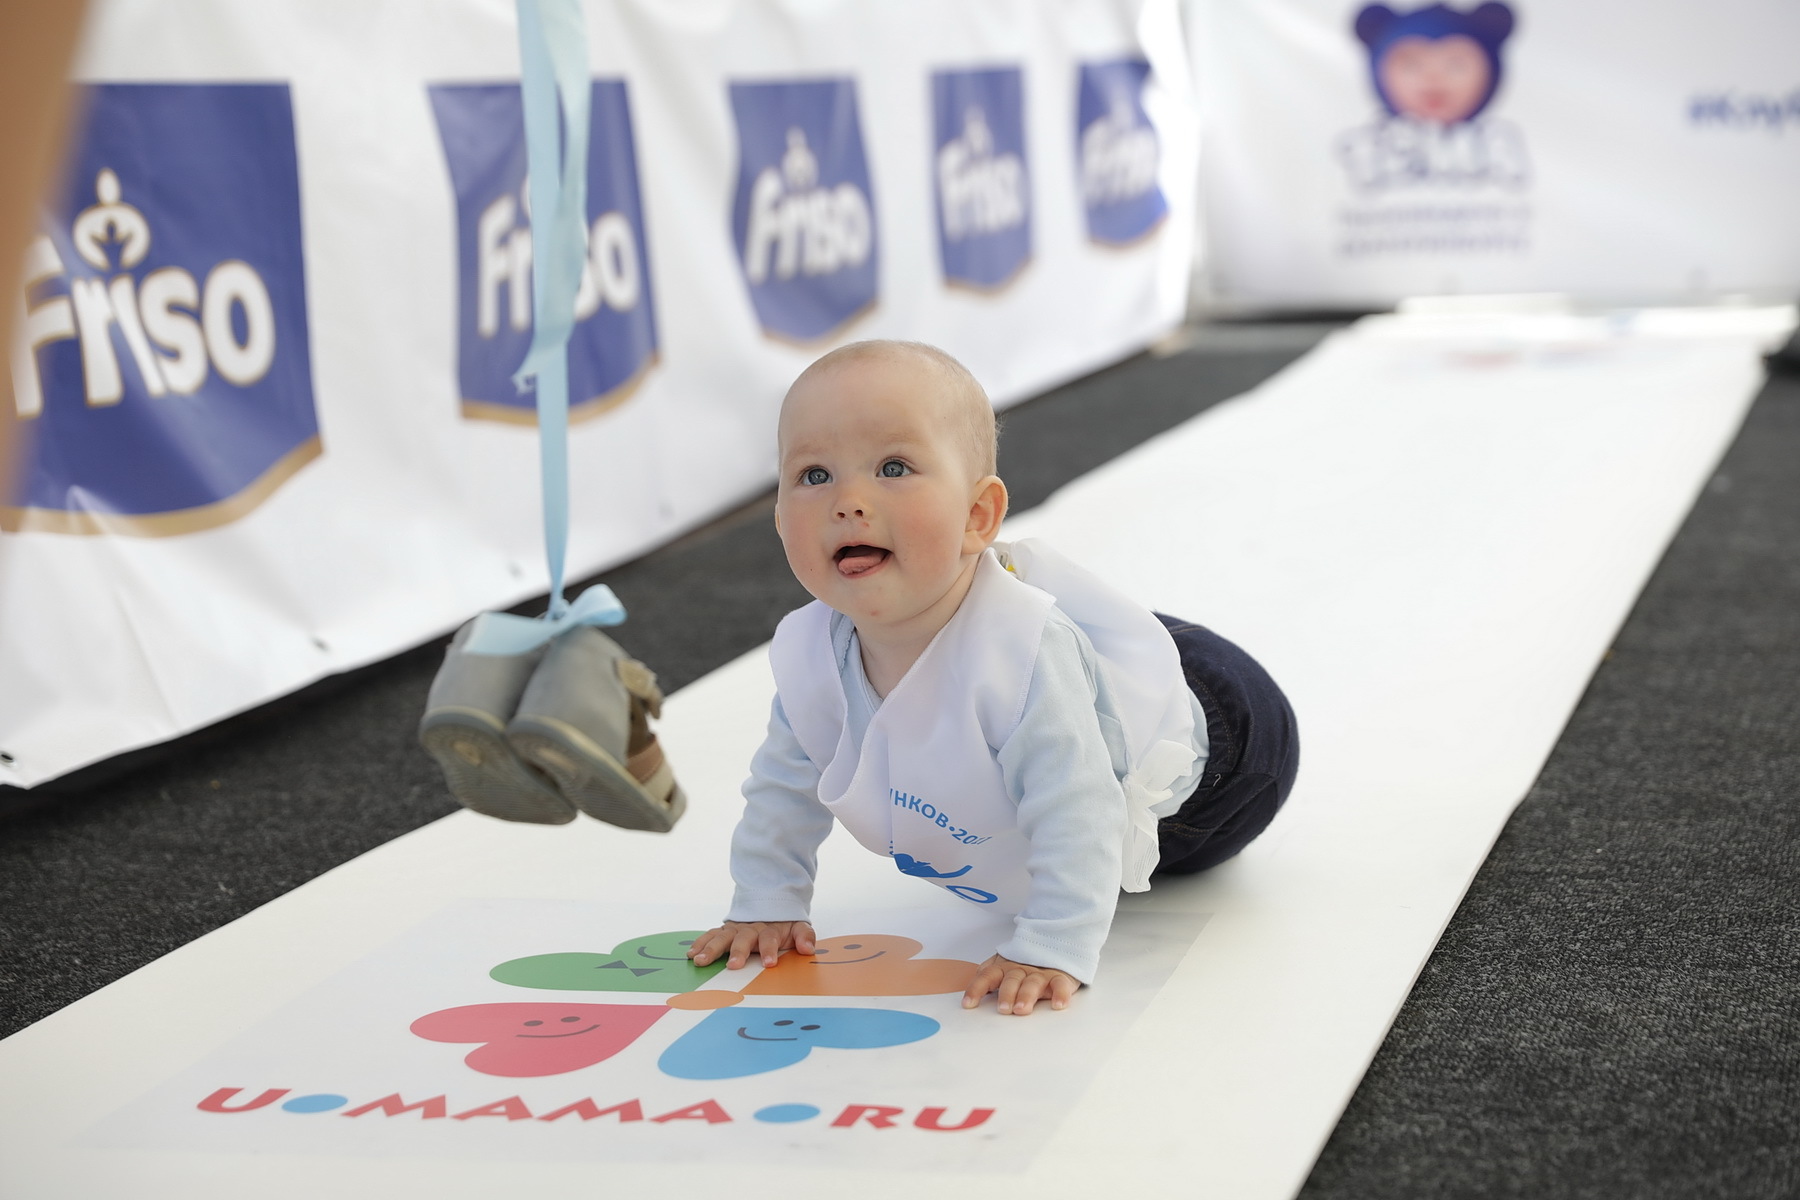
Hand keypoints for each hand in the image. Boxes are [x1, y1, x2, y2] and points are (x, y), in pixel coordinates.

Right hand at [687, 920, 815, 969]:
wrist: (770, 906)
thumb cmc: (784, 925)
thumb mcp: (798, 927)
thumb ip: (805, 936)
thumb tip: (808, 948)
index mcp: (769, 929)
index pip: (769, 938)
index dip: (769, 950)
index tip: (769, 963)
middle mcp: (750, 929)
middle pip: (743, 938)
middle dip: (737, 952)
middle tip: (733, 966)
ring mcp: (735, 929)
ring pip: (722, 937)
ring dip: (711, 949)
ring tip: (700, 961)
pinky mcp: (724, 931)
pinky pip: (710, 935)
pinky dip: (700, 943)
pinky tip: (691, 954)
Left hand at [962, 953, 1081, 1014]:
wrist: (1055, 949)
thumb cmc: (1024, 965)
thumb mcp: (1003, 966)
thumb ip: (987, 976)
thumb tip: (969, 992)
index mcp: (1004, 967)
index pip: (987, 976)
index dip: (976, 989)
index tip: (968, 1004)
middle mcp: (1020, 969)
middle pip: (1011, 980)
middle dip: (1006, 994)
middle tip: (1003, 1009)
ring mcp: (1040, 973)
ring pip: (1032, 983)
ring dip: (1026, 995)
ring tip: (1022, 1009)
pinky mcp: (1059, 977)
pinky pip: (1060, 985)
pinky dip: (1060, 994)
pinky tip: (1057, 1004)